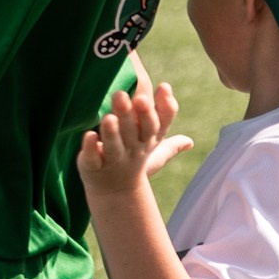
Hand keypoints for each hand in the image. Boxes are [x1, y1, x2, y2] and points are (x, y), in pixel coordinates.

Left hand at [78, 80, 188, 199]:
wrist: (115, 192)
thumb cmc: (134, 159)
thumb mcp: (153, 144)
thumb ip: (164, 126)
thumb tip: (190, 126)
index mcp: (147, 141)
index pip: (158, 124)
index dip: (164, 107)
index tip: (164, 86)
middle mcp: (132, 150)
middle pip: (135, 132)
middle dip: (137, 115)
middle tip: (138, 97)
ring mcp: (113, 160)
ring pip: (114, 146)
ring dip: (112, 133)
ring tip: (109, 117)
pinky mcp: (93, 166)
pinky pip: (92, 158)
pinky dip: (90, 148)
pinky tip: (88, 136)